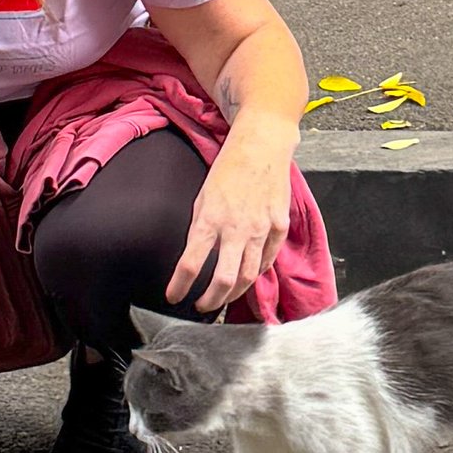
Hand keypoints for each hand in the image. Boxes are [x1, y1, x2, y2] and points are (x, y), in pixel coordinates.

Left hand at [167, 122, 293, 313]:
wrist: (261, 146)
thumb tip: (196, 256)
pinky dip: (256, 273)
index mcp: (210, 219)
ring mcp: (261, 229)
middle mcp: (236, 229)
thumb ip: (200, 228)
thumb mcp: (203, 196)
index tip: (173, 296)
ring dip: (233, 295)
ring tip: (222, 298)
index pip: (190, 264)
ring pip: (248, 277)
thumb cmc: (229, 168)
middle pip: (223, 281)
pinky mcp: (279, 227)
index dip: (179, 286)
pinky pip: (267, 260)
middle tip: (201, 307)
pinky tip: (247, 276)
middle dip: (210, 302)